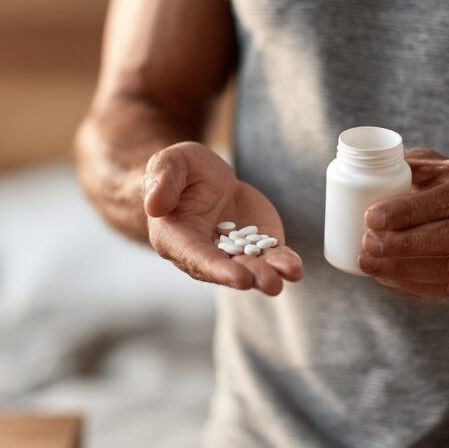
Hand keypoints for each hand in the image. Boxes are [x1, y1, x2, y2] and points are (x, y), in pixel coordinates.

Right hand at [144, 141, 302, 294]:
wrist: (201, 177)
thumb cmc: (178, 172)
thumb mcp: (168, 164)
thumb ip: (162, 182)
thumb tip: (153, 205)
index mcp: (176, 238)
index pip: (197, 258)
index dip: (218, 270)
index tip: (239, 278)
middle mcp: (204, 252)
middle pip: (227, 269)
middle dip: (250, 276)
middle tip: (270, 283)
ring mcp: (232, 252)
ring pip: (252, 267)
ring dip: (270, 274)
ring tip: (288, 275)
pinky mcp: (256, 244)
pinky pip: (271, 257)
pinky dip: (284, 263)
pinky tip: (295, 268)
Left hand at [358, 148, 448, 297]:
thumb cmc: (447, 181)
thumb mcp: (433, 164)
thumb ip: (406, 168)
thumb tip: (369, 180)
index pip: (447, 200)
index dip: (407, 212)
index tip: (370, 217)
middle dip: (402, 245)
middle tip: (366, 244)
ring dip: (403, 269)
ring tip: (368, 263)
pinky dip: (413, 285)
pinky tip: (386, 276)